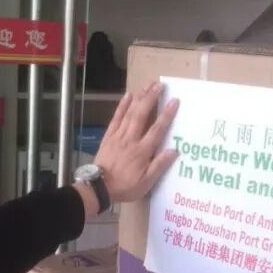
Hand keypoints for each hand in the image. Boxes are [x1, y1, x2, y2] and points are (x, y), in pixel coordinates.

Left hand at [93, 82, 178, 202]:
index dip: (166, 114)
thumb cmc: (125, 186)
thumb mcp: (146, 183)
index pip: (157, 129)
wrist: (99, 187)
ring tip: (148, 85)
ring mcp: (118, 136)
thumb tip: (174, 151)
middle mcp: (131, 140)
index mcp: (142, 151)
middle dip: (151, 98)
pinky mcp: (109, 136)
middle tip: (160, 85)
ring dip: (139, 97)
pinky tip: (128, 95)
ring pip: (130, 113)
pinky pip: (116, 118)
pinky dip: (122, 105)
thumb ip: (159, 166)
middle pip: (142, 114)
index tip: (174, 101)